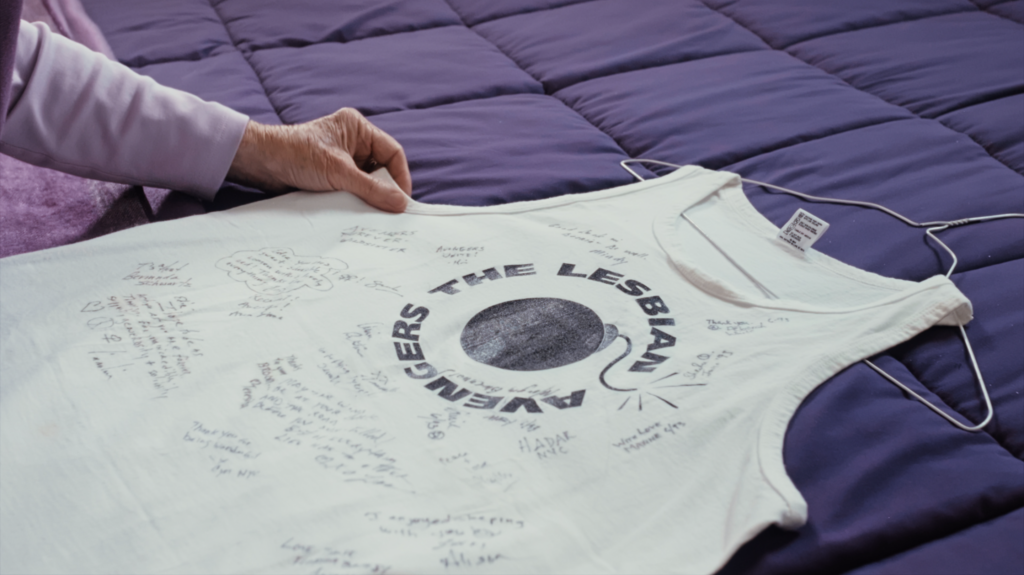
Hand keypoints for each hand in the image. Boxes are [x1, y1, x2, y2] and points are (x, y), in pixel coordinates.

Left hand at [227, 108, 412, 211]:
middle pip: (382, 168)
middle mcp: (353, 141)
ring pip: (369, 181)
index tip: (403, 201)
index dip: (400, 177)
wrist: (260, 164)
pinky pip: (354, 189)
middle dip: (385, 189)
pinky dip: (357, 200)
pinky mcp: (332, 175)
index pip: (392, 153)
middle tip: (389, 211)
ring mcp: (343, 159)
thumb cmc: (295, 155)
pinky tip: (356, 211)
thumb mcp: (338, 172)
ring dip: (370, 197)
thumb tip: (400, 204)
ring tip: (372, 212)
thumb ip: (371, 189)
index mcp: (357, 128)